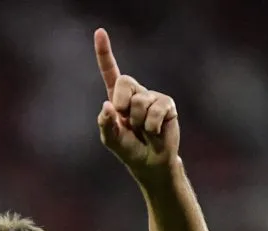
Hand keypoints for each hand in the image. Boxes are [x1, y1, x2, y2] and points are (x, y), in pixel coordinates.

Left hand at [94, 28, 179, 175]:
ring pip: (139, 102)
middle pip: (124, 81)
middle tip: (127, 120)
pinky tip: (155, 132)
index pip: (110, 72)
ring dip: (139, 122)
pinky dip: (152, 126)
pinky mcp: (167, 105)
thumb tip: (107, 106)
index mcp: (117, 98)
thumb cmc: (129, 150)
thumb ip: (106, 125)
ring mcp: (152, 97)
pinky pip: (156, 111)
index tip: (100, 32)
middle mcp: (135, 93)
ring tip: (144, 131)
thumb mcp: (111, 141)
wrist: (151, 163)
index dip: (105, 53)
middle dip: (122, 103)